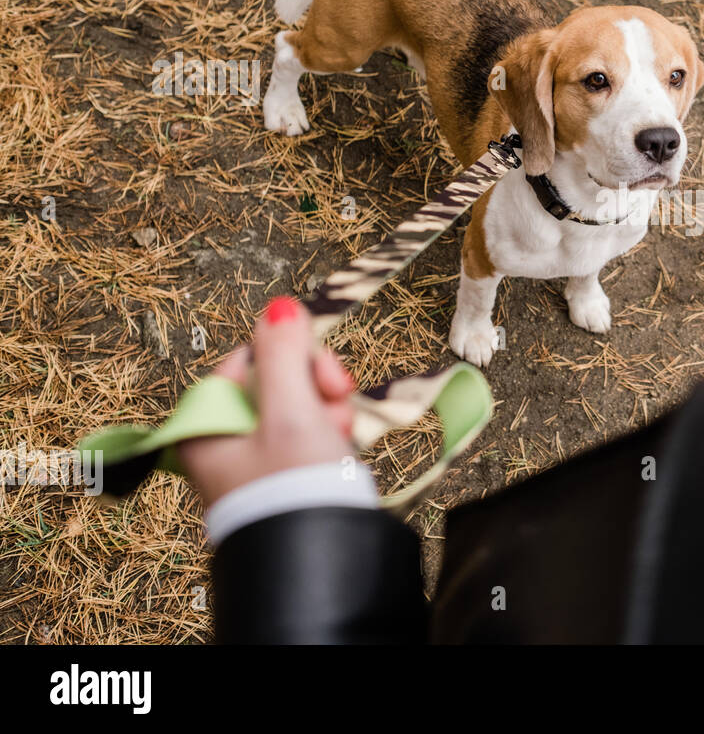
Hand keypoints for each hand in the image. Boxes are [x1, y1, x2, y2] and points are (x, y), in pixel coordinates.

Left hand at [177, 296, 357, 506]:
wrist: (321, 560)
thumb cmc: (294, 490)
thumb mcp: (291, 411)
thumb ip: (285, 353)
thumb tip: (280, 304)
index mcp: (206, 425)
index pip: (248, 360)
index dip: (291, 358)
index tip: (327, 375)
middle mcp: (220, 444)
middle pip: (274, 384)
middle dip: (315, 389)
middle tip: (338, 400)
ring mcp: (248, 465)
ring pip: (294, 410)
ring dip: (326, 414)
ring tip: (338, 438)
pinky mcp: (277, 482)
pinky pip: (303, 440)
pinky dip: (326, 439)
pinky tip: (338, 454)